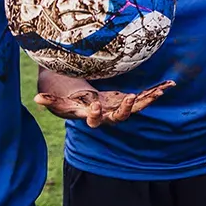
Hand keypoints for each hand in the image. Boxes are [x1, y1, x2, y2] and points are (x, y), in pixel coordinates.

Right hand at [34, 81, 174, 127]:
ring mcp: (121, 109)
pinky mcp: (130, 101)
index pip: (95, 120)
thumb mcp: (60, 101)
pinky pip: (146, 98)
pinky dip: (156, 92)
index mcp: (93, 116)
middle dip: (127, 108)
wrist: (86, 104)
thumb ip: (50, 100)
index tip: (94, 106)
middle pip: (120, 117)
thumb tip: (35, 99)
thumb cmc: (71, 102)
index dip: (95, 115)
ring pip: (137, 108)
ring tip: (160, 91)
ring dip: (148, 100)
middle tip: (132, 97)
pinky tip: (170, 85)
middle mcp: (109, 115)